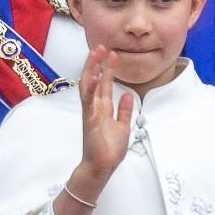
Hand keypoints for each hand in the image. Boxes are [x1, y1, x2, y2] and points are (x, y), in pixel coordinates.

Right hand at [77, 45, 131, 184]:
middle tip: (101, 46)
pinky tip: (91, 78)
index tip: (112, 53)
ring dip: (91, 70)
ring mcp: (90, 114)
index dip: (107, 69)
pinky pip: (88, 103)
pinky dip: (89, 90)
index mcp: (102, 109)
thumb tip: (126, 94)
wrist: (102, 168)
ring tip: (95, 54)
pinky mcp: (89, 122)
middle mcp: (95, 108)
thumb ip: (123, 110)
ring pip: (88, 87)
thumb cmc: (109, 149)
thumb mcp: (122, 126)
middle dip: (97, 64)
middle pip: (94, 81)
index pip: (104, 84)